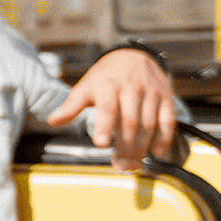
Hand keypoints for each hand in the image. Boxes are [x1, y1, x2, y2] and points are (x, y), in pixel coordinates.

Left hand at [48, 48, 177, 172]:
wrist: (133, 55)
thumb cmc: (106, 76)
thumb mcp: (85, 87)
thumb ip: (71, 106)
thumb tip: (53, 121)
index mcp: (107, 86)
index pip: (107, 107)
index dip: (104, 126)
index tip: (101, 144)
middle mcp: (131, 88)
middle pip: (130, 121)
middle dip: (125, 147)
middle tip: (120, 165)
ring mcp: (151, 93)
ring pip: (149, 124)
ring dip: (142, 147)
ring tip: (133, 164)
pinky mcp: (166, 97)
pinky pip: (168, 120)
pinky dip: (163, 138)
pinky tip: (155, 152)